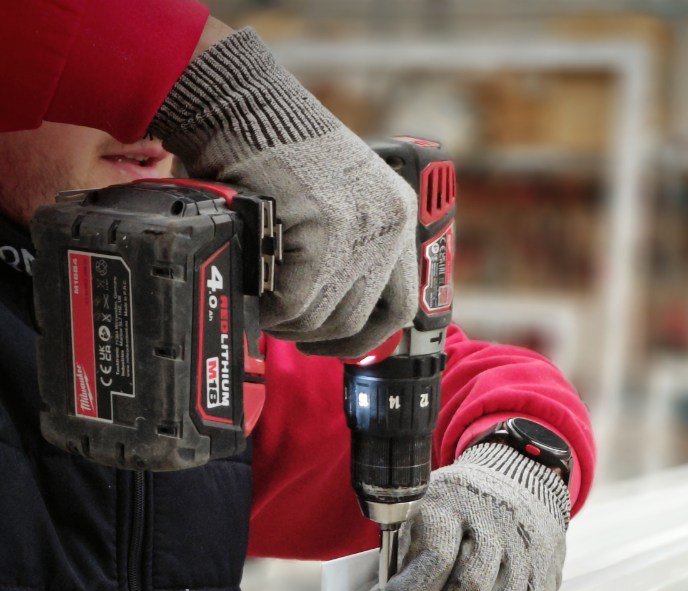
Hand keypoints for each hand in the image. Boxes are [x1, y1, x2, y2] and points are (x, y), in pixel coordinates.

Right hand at [151, 29, 417, 357]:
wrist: (240, 102)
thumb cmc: (273, 151)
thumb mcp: (334, 197)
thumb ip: (346, 248)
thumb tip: (331, 315)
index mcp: (398, 215)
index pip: (400, 307)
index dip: (365, 337)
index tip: (335, 343)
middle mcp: (389, 224)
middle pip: (358, 320)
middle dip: (316, 336)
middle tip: (287, 327)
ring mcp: (357, 228)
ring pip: (323, 317)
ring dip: (287, 322)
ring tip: (265, 303)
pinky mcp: (321, 230)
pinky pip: (294, 301)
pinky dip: (269, 307)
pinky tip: (255, 290)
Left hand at [351, 442, 569, 590]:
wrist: (520, 478)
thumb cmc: (460, 506)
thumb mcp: (421, 517)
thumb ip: (393, 566)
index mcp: (453, 505)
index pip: (434, 560)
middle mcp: (495, 525)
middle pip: (470, 588)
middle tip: (441, 589)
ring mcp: (526, 550)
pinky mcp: (546, 574)